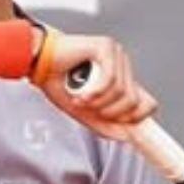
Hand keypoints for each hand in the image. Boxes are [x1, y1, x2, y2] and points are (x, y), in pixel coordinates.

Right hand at [33, 32, 158, 140]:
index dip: (137, 118)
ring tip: (80, 99)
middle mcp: (122, 66)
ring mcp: (116, 55)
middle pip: (134, 101)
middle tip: (89, 108)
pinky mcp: (106, 48)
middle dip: (110, 112)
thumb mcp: (82, 111)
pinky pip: (110, 80)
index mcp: (120, 79)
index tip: (124, 128)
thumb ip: (104, 124)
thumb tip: (126, 136)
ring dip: (97, 102)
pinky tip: (82, 94)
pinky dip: (95, 92)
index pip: (146, 102)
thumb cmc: (56, 81)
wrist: (36, 62)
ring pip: (121, 92)